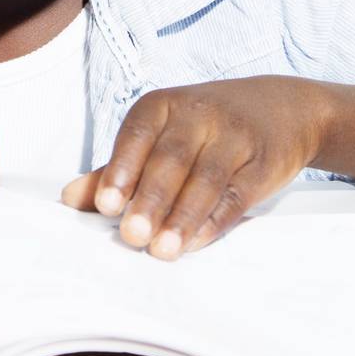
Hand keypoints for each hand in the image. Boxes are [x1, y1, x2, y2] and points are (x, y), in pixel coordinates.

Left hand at [61, 76, 320, 259]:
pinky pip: (237, 193)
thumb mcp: (162, 133)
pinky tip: (196, 241)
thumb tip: (70, 198)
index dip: (122, 168)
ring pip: (206, 179)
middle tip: (132, 235)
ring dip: (182, 217)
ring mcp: (234, 137)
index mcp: (164, 105)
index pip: (138, 134)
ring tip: (162, 250)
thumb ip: (119, 167)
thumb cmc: (206, 126)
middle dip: (150, 199)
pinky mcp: (263, 163)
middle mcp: (199, 114)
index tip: (105, 204)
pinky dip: (215, 220)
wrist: (283, 109)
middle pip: (171, 159)